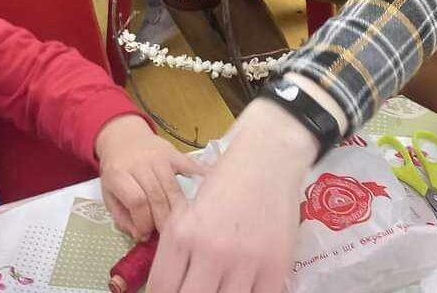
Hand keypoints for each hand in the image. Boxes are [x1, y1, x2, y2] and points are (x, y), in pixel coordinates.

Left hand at [96, 115, 206, 241]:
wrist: (123, 137)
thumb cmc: (117, 170)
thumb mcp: (108, 193)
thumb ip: (122, 217)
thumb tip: (140, 236)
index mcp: (119, 174)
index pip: (137, 201)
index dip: (143, 221)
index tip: (145, 234)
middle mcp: (140, 163)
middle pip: (157, 197)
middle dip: (162, 221)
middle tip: (165, 235)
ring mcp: (159, 157)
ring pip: (172, 188)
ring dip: (178, 211)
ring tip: (179, 226)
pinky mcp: (174, 152)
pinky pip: (189, 165)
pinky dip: (199, 177)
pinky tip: (207, 191)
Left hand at [148, 100, 317, 292]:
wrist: (268, 157)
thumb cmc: (225, 180)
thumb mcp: (188, 210)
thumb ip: (177, 249)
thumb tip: (171, 286)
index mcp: (182, 234)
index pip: (162, 289)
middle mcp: (210, 250)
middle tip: (198, 286)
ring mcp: (244, 261)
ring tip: (221, 285)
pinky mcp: (275, 266)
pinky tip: (245, 286)